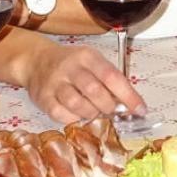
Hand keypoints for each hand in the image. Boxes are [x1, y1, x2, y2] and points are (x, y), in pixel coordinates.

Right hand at [24, 43, 147, 124]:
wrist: (36, 61)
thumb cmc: (72, 64)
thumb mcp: (92, 63)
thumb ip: (110, 80)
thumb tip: (131, 104)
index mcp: (87, 57)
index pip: (111, 76)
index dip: (128, 95)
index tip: (140, 109)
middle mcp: (70, 68)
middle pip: (94, 91)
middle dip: (108, 106)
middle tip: (112, 111)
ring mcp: (55, 83)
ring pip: (77, 104)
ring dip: (91, 113)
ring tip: (95, 112)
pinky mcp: (43, 98)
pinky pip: (61, 114)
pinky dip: (73, 119)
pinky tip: (78, 115)